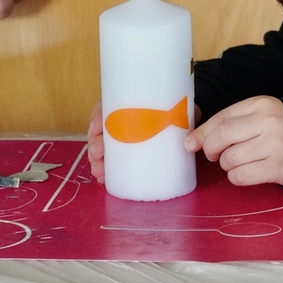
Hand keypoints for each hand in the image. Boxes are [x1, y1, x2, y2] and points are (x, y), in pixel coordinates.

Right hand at [88, 103, 202, 186]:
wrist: (180, 120)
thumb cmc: (176, 112)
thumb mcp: (179, 111)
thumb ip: (182, 119)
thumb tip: (187, 138)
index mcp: (129, 104)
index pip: (106, 106)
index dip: (97, 116)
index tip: (96, 127)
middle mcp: (121, 119)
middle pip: (100, 129)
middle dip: (94, 143)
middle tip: (98, 154)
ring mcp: (121, 136)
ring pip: (101, 145)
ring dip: (96, 160)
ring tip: (100, 172)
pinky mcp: (125, 150)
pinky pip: (109, 158)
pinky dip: (104, 168)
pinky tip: (103, 178)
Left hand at [184, 96, 282, 186]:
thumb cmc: (278, 129)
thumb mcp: (256, 116)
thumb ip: (226, 123)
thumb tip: (191, 142)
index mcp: (260, 105)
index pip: (222, 118)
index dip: (202, 133)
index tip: (191, 144)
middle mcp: (267, 122)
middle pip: (223, 137)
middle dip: (211, 149)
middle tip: (215, 155)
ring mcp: (274, 145)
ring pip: (230, 159)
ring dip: (226, 165)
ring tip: (236, 162)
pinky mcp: (277, 167)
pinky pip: (241, 176)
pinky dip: (236, 177)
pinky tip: (245, 171)